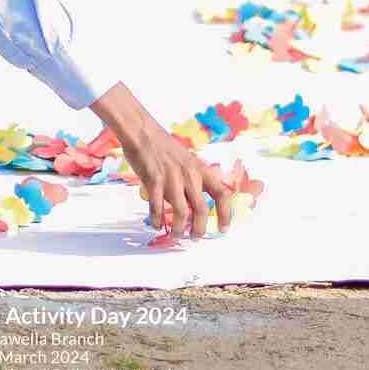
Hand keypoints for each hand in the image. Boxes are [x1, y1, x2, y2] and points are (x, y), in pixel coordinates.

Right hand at [91, 85, 231, 238]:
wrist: (143, 133)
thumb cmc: (164, 148)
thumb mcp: (188, 160)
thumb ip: (195, 179)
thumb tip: (200, 202)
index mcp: (200, 169)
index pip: (221, 194)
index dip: (225, 214)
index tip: (223, 228)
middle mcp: (189, 174)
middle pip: (201, 209)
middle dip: (199, 228)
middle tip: (195, 237)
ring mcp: (171, 178)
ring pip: (181, 212)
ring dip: (179, 228)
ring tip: (177, 234)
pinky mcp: (154, 180)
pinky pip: (157, 207)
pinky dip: (157, 220)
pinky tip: (156, 225)